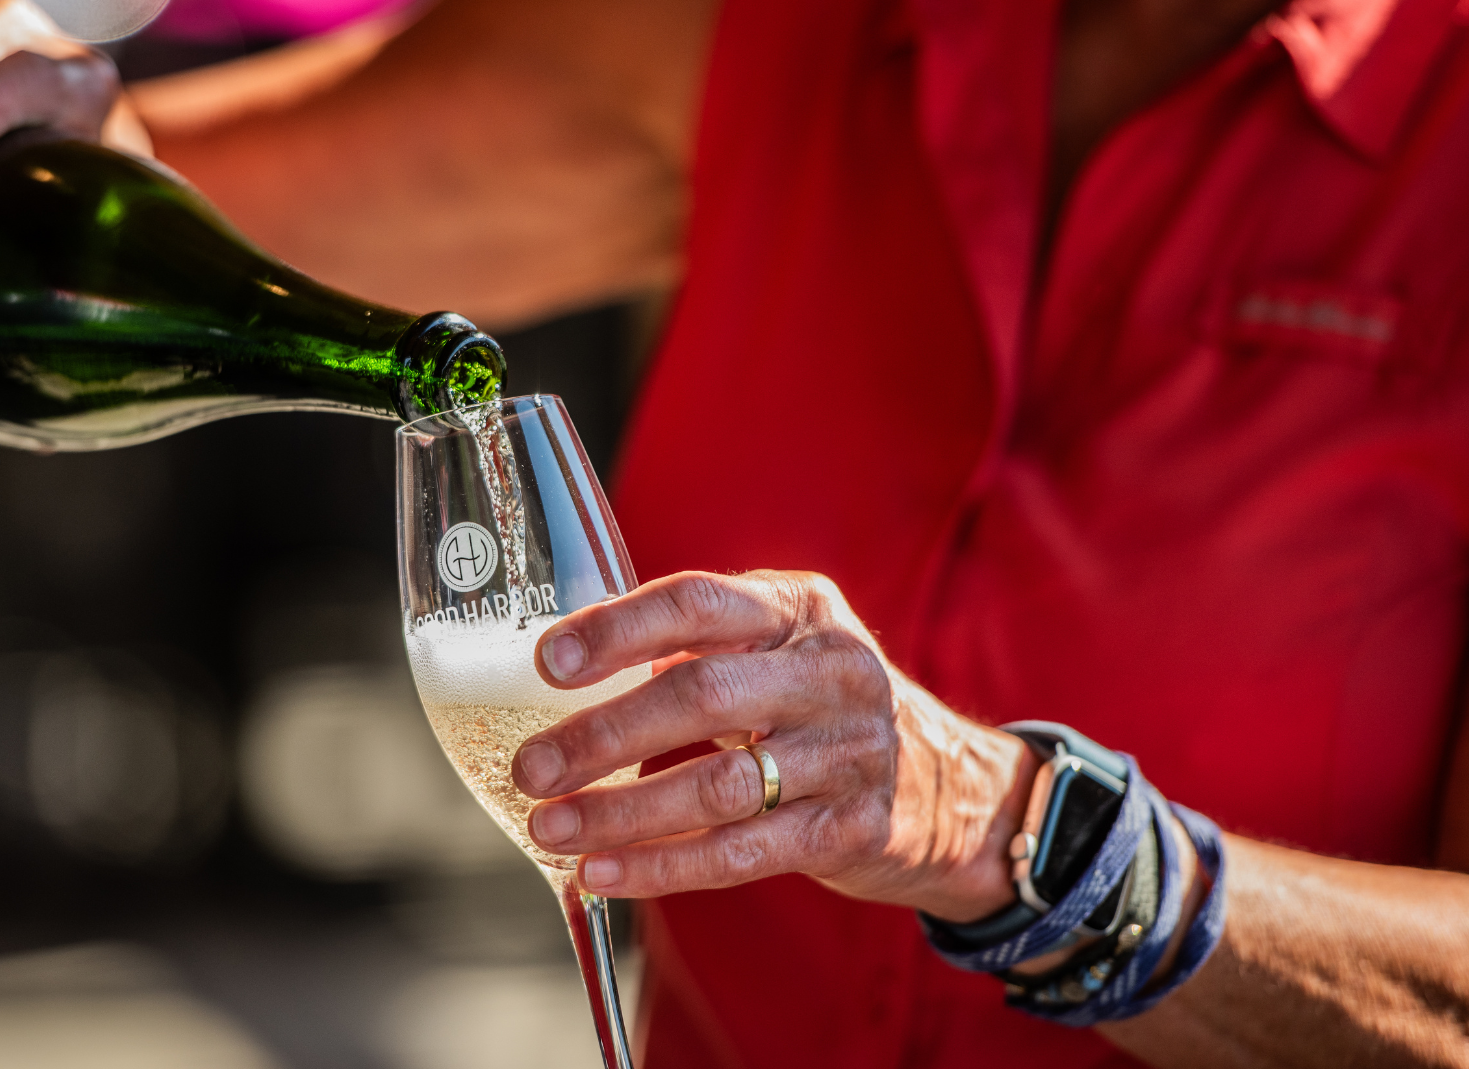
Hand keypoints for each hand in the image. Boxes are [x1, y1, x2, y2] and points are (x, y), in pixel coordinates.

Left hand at [512, 570, 1037, 920]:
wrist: (947, 783)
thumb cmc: (816, 702)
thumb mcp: (775, 645)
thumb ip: (691, 647)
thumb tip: (557, 669)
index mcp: (797, 607)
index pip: (697, 603)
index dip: (618, 629)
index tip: (549, 660)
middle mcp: (830, 670)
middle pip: (701, 696)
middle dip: (602, 735)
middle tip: (531, 767)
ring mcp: (848, 752)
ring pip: (718, 787)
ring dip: (621, 813)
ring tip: (551, 828)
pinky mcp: (852, 829)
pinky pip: (743, 853)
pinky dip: (664, 866)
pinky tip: (604, 874)